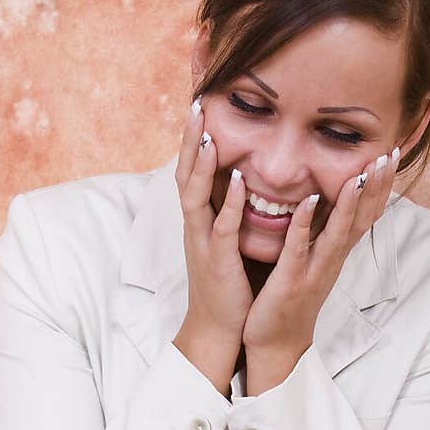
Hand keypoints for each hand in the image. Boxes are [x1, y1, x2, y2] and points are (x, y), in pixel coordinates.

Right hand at [174, 99, 252, 343]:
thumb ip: (232, 208)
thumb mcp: (229, 238)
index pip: (192, 168)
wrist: (221, 328)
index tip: (199, 101)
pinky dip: (229, 204)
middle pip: (184, 172)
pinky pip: (221, 228)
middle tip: (195, 102)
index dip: (193, 136)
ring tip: (207, 132)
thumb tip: (245, 176)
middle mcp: (195, 224)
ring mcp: (203, 241)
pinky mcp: (218, 261)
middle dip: (189, 138)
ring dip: (200, 164)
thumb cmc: (229, 282)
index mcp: (200, 217)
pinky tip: (239, 182)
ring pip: (194, 195)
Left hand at [241, 149, 400, 354]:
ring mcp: (314, 272)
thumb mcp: (310, 264)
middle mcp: (332, 261)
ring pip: (340, 233)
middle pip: (362, 219)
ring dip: (351, 202)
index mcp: (336, 255)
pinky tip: (310, 200)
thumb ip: (319, 235)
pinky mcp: (291, 282)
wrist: (276, 348)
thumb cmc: (289, 303)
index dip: (380, 187)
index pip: (366, 215)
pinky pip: (299, 249)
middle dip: (377, 186)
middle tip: (391, 154)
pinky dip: (305, 224)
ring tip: (362, 171)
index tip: (392, 155)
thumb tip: (324, 203)